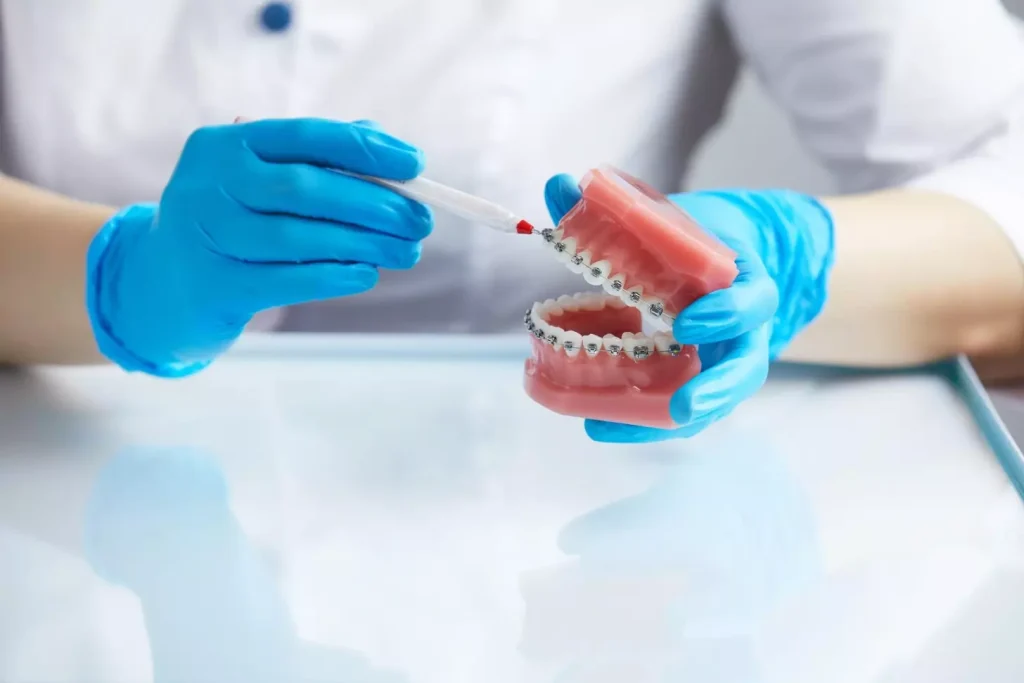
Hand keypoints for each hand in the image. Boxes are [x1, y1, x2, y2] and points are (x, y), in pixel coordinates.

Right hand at [86, 118, 432, 376]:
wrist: (159, 284)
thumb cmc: (231, 222)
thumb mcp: (260, 181)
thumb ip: (319, 162)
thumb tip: (395, 158)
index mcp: (225, 145)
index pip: (306, 136)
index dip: (367, 149)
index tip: (417, 165)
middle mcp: (208, 184)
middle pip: (306, 188)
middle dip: (375, 205)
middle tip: (421, 221)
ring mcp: (206, 236)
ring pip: (300, 238)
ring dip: (365, 245)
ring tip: (406, 252)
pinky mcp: (215, 286)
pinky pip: (288, 280)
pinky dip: (335, 276)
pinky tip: (366, 274)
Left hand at [544, 175, 834, 442]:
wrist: (728, 254)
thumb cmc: (696, 234)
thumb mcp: (669, 214)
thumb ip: (613, 205)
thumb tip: (558, 186)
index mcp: (745, 281)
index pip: (753, 302)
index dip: (727, 314)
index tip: (687, 322)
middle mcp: (743, 329)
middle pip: (744, 370)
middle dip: (716, 392)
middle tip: (684, 408)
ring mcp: (722, 360)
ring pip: (711, 402)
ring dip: (663, 421)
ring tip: (608, 426)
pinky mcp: (699, 380)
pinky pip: (678, 408)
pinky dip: (642, 421)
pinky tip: (597, 424)